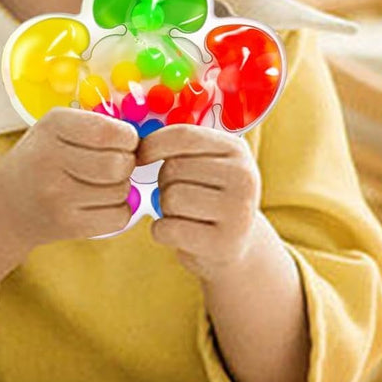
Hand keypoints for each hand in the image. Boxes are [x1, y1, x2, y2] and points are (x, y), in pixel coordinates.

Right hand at [0, 106, 137, 249]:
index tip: (122, 143)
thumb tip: (147, 144)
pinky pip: (118, 217)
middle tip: (113, 165)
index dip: (128, 139)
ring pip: (121, 191)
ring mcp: (57, 195)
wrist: (7, 203)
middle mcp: (50, 159)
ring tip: (101, 183)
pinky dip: (119, 210)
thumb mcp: (59, 128)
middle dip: (126, 164)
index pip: (110, 132)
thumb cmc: (43, 158)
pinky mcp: (66, 224)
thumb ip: (99, 126)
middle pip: (119, 164)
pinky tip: (100, 203)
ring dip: (122, 187)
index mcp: (53, 126)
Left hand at [135, 124, 262, 280]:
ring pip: (171, 198)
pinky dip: (161, 232)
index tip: (139, 156)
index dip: (153, 144)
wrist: (236, 246)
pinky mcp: (223, 244)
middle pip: (173, 169)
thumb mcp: (206, 165)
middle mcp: (244, 178)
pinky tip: (177, 234)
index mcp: (237, 150)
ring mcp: (238, 213)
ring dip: (164, 208)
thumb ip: (180, 148)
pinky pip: (168, 229)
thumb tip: (137, 144)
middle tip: (179, 197)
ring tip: (183, 214)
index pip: (184, 136)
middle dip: (164, 183)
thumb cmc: (208, 198)